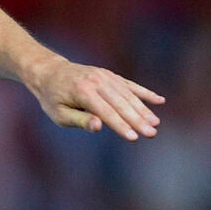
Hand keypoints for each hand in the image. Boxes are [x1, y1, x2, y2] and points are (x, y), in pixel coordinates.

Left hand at [26, 56, 164, 140]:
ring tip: (156, 123)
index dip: (121, 126)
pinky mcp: (110, 75)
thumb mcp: (58, 113)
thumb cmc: (53, 98)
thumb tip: (99, 126)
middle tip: (152, 134)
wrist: (50, 72)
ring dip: (144, 109)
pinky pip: (130, 85)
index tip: (134, 137)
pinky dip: (145, 93)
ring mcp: (105, 76)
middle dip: (138, 119)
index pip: (106, 112)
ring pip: (128, 94)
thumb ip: (79, 120)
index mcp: (83, 92)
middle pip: (121, 103)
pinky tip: (160, 101)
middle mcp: (97, 81)